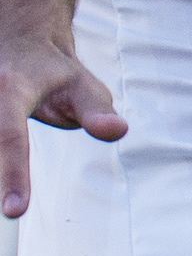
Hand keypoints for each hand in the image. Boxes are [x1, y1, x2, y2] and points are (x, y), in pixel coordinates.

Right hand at [0, 34, 125, 219]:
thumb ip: (98, 112)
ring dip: (2, 170)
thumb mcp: (85, 88)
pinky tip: (8, 183)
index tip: (15, 212)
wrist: (21, 43)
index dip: (13, 175)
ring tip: (14, 198)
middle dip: (2, 178)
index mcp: (12, 89)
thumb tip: (116, 131)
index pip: (10, 137)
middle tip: (14, 211)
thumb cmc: (57, 73)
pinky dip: (0, 162)